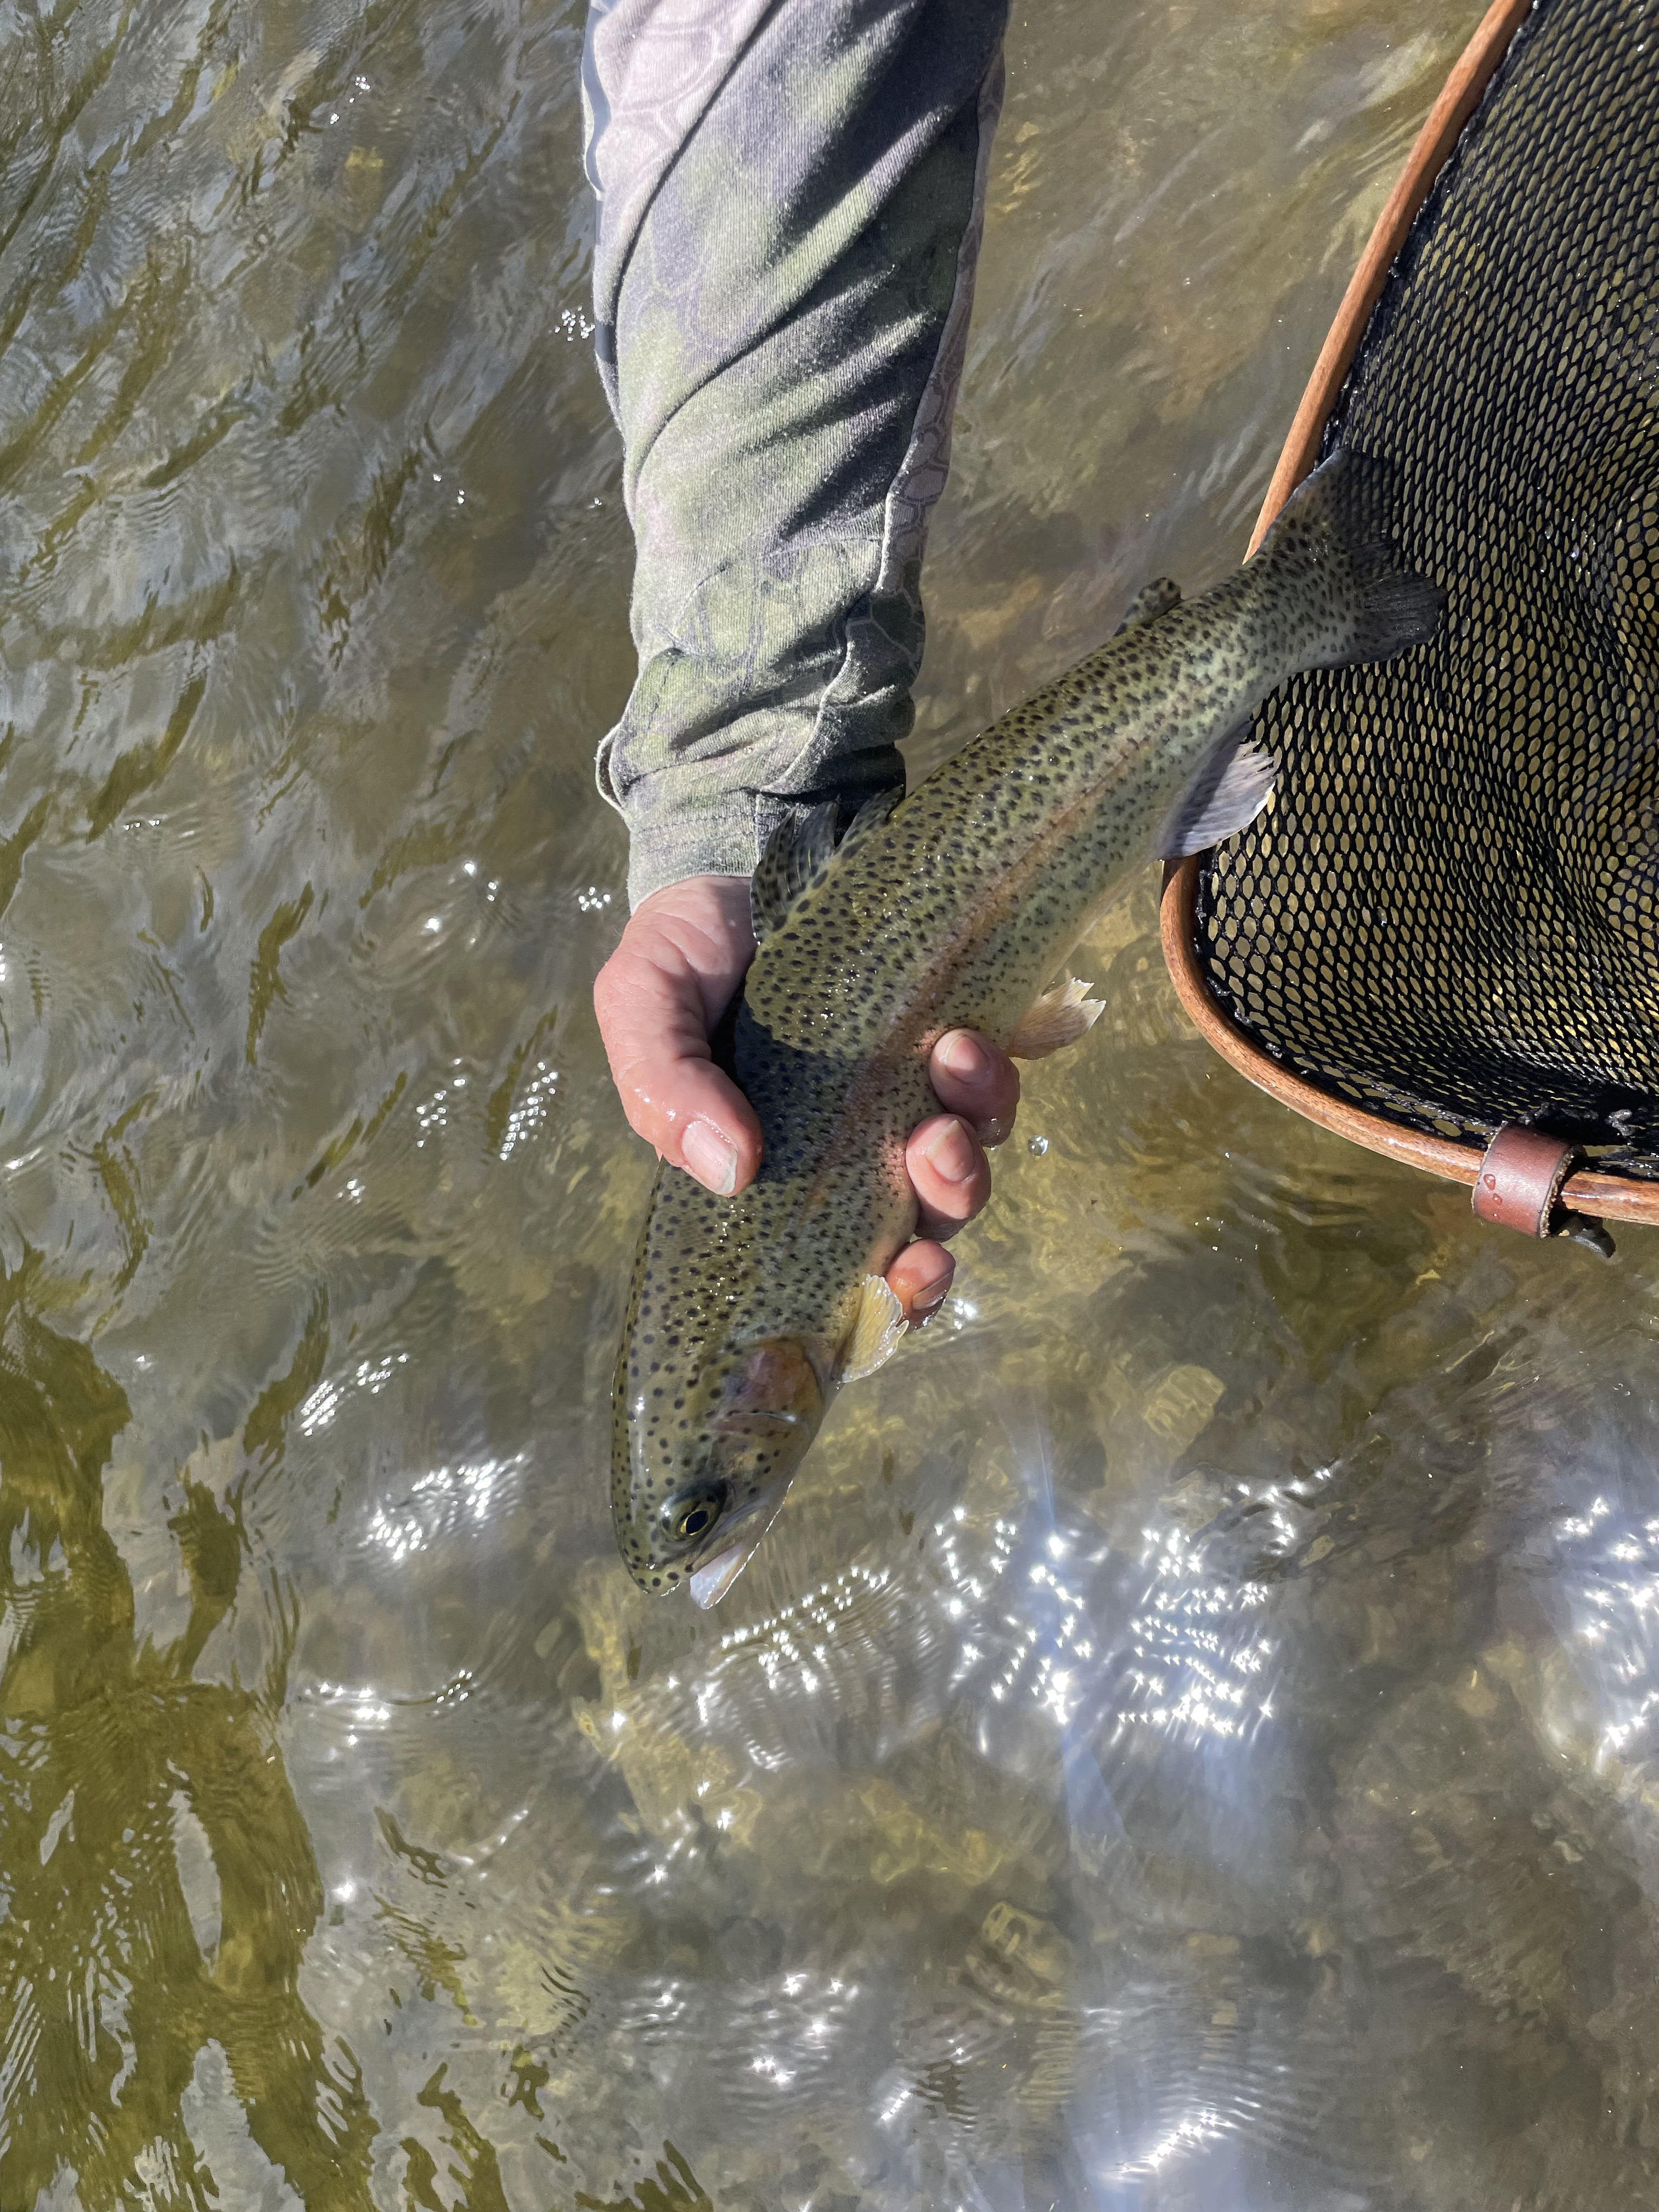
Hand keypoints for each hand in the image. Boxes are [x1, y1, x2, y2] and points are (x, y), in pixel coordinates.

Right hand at [593, 873, 1019, 1324]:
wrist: (742, 841)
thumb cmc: (685, 945)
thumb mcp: (644, 1004)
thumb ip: (663, 1085)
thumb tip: (730, 1170)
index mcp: (780, 1175)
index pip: (851, 1269)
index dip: (895, 1293)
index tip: (911, 1271)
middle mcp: (855, 1151)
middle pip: (928, 1221)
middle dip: (947, 1203)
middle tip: (933, 1150)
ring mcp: (910, 1093)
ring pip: (973, 1154)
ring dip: (975, 1131)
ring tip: (953, 1062)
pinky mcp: (953, 1029)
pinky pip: (999, 1080)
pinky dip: (995, 1072)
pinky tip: (966, 1035)